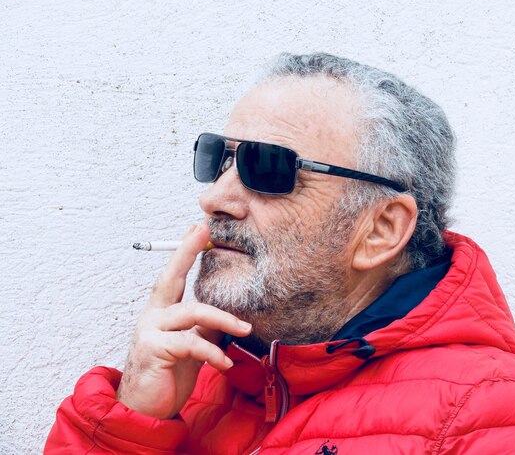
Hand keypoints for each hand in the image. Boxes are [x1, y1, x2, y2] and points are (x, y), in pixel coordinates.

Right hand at [115, 224, 251, 418]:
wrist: (145, 410)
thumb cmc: (168, 375)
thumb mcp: (193, 346)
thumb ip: (205, 328)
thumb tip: (231, 315)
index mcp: (161, 311)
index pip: (175, 276)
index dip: (185, 252)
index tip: (198, 228)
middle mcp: (152, 315)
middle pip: (171, 277)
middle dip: (186, 251)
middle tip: (202, 230)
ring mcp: (150, 331)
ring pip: (193, 312)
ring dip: (224, 319)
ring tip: (246, 330)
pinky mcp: (153, 350)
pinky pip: (192, 343)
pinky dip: (213, 352)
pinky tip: (225, 363)